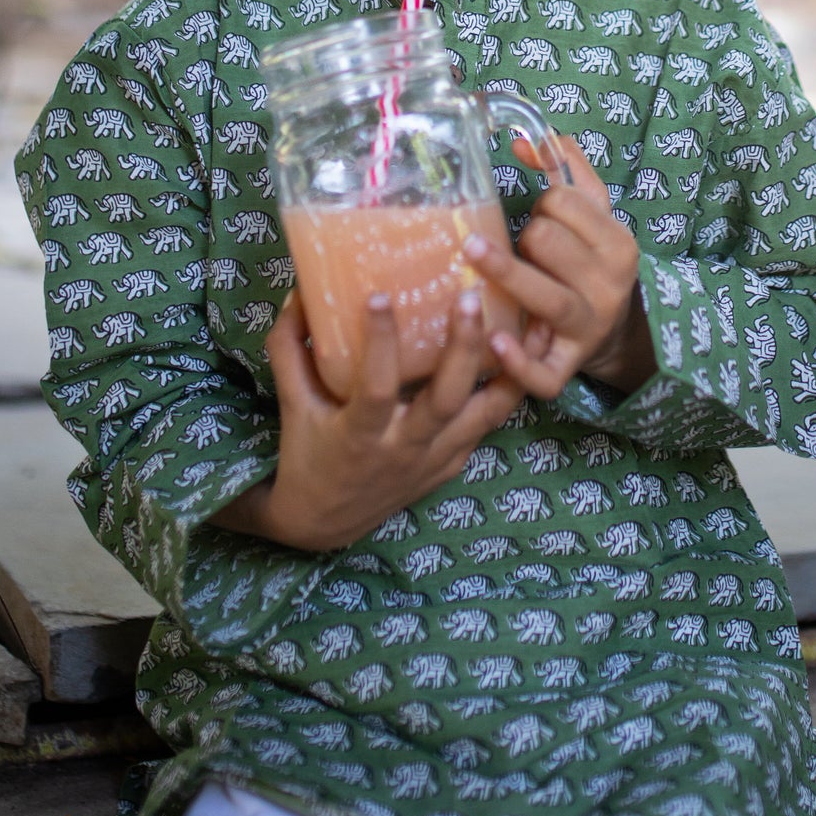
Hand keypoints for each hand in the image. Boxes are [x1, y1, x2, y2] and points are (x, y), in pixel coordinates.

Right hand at [213, 287, 525, 550]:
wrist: (324, 523)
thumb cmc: (305, 456)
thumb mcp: (292, 404)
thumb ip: (290, 349)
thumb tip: (299, 293)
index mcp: (360, 436)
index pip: (377, 389)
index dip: (380, 343)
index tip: (379, 296)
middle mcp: (404, 449)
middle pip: (448, 399)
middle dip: (464, 346)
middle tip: (470, 296)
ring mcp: (435, 459)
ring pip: (488, 413)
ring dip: (510, 367)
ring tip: (524, 321)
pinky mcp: (453, 463)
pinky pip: (489, 422)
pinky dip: (505, 387)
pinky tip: (519, 352)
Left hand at [463, 137, 655, 401]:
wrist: (616, 333)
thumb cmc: (591, 263)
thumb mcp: (594, 214)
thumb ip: (566, 169)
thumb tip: (524, 140)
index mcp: (617, 241)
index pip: (561, 203)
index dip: (543, 204)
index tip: (544, 218)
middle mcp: (608, 285)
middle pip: (545, 241)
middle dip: (526, 238)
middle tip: (528, 252)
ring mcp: (587, 328)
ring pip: (544, 296)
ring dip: (505, 273)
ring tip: (470, 253)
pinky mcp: (565, 368)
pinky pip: (542, 372)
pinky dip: (518, 360)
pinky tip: (494, 341)